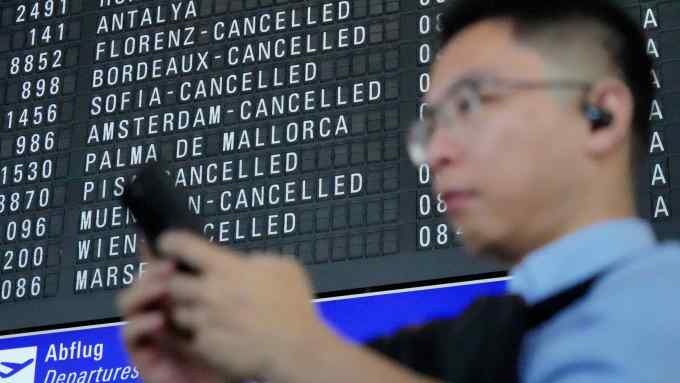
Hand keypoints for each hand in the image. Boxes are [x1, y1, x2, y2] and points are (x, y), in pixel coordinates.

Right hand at [116, 243, 223, 382]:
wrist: (230, 381)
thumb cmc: (233, 349)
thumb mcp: (231, 309)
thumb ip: (222, 283)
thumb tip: (225, 250)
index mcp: (179, 296)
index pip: (162, 267)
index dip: (158, 250)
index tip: (166, 239)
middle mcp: (159, 310)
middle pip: (142, 279)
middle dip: (152, 268)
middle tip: (170, 264)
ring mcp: (148, 333)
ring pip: (129, 302)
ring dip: (142, 291)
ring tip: (163, 287)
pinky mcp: (142, 355)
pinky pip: (130, 337)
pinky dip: (141, 325)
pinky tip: (159, 320)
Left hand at [157, 230, 340, 381]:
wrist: (295, 350)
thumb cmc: (294, 310)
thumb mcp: (284, 268)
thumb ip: (258, 259)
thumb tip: (247, 261)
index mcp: (228, 268)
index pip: (182, 246)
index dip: (170, 242)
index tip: (168, 244)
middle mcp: (211, 293)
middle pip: (171, 281)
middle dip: (177, 282)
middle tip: (189, 284)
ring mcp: (206, 321)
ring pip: (175, 311)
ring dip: (185, 309)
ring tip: (206, 312)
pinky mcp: (204, 346)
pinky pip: (184, 337)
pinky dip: (192, 334)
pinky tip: (211, 332)